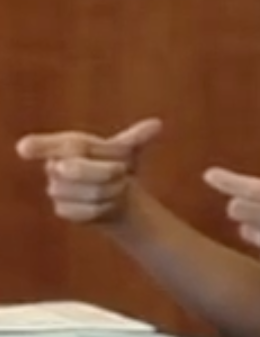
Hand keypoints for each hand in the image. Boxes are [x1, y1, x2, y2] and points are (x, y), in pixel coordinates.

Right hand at [15, 118, 162, 225]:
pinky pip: (88, 210)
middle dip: (107, 171)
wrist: (117, 195)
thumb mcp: (127, 151)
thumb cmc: (117, 165)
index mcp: (66, 146)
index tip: (25, 149)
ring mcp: (55, 190)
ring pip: (88, 192)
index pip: (47, 144)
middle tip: (122, 172)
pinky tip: (109, 203)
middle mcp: (55, 166)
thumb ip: (136, 138)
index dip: (38, 147)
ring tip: (118, 187)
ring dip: (113, 190)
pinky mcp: (63, 211)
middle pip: (76, 169)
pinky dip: (106, 208)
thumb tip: (157, 125)